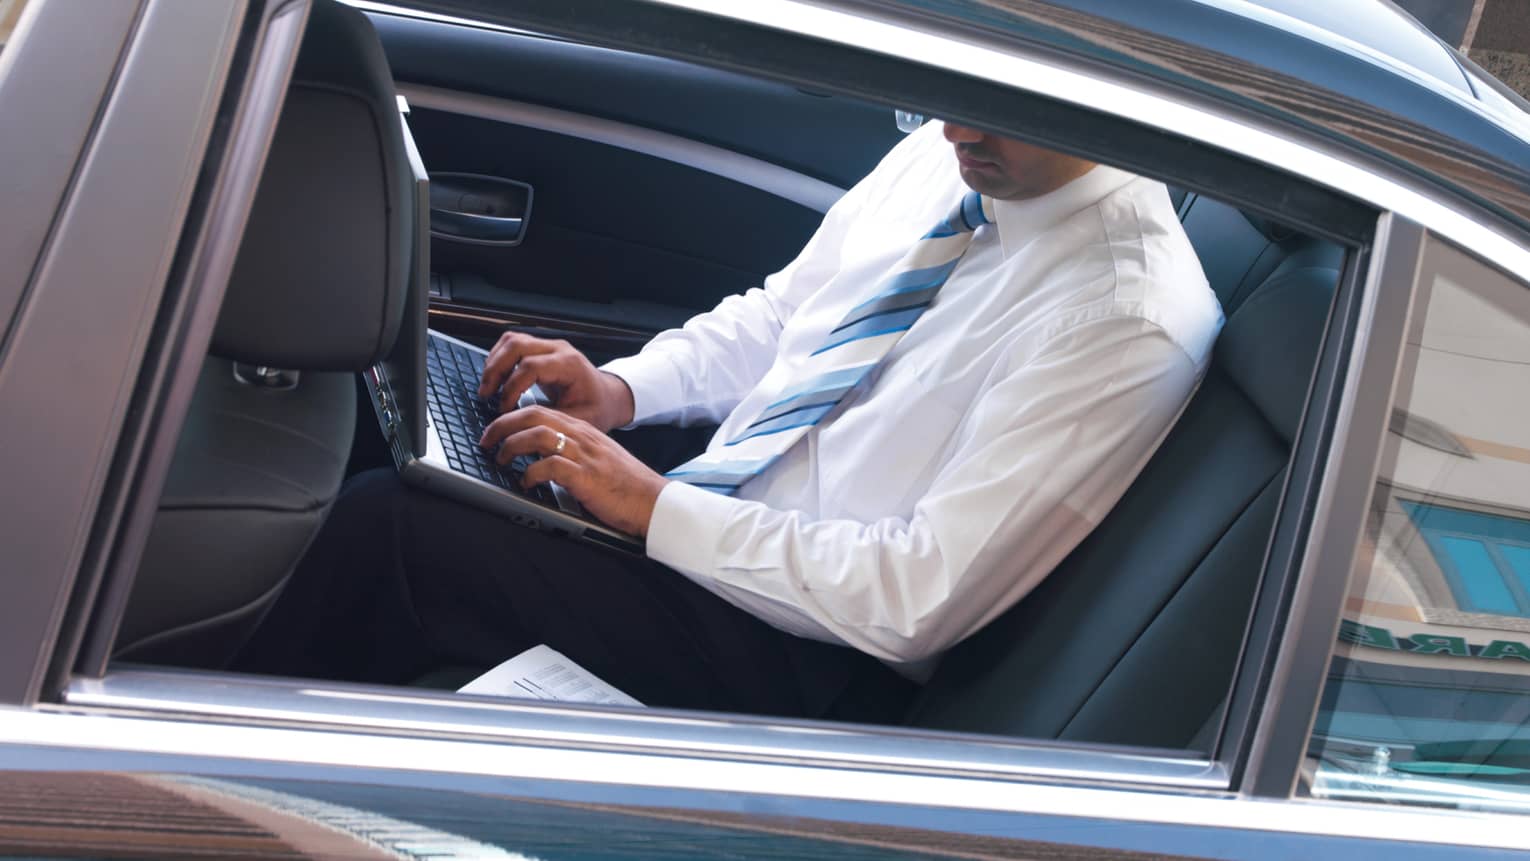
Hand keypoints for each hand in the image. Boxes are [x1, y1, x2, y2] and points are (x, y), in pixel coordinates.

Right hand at [477, 332, 634, 430]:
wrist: (608, 396)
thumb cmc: (597, 408)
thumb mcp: (579, 420)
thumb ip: (550, 420)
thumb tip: (520, 425)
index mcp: (570, 364)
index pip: (530, 367)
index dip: (511, 388)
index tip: (504, 409)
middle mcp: (559, 349)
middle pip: (516, 345)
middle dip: (496, 370)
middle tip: (486, 395)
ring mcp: (550, 346)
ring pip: (511, 340)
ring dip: (494, 363)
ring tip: (488, 388)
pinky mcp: (541, 349)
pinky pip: (513, 343)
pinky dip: (499, 359)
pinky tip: (496, 380)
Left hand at [480, 406, 667, 536]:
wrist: (652, 500)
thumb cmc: (624, 484)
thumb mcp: (595, 458)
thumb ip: (570, 451)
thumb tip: (537, 457)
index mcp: (582, 430)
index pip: (539, 410)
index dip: (510, 417)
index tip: (494, 430)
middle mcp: (581, 437)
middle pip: (533, 415)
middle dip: (501, 425)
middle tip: (486, 441)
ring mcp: (583, 455)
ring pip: (538, 435)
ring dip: (511, 446)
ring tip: (499, 459)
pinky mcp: (585, 477)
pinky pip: (550, 467)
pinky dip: (530, 473)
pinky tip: (525, 483)